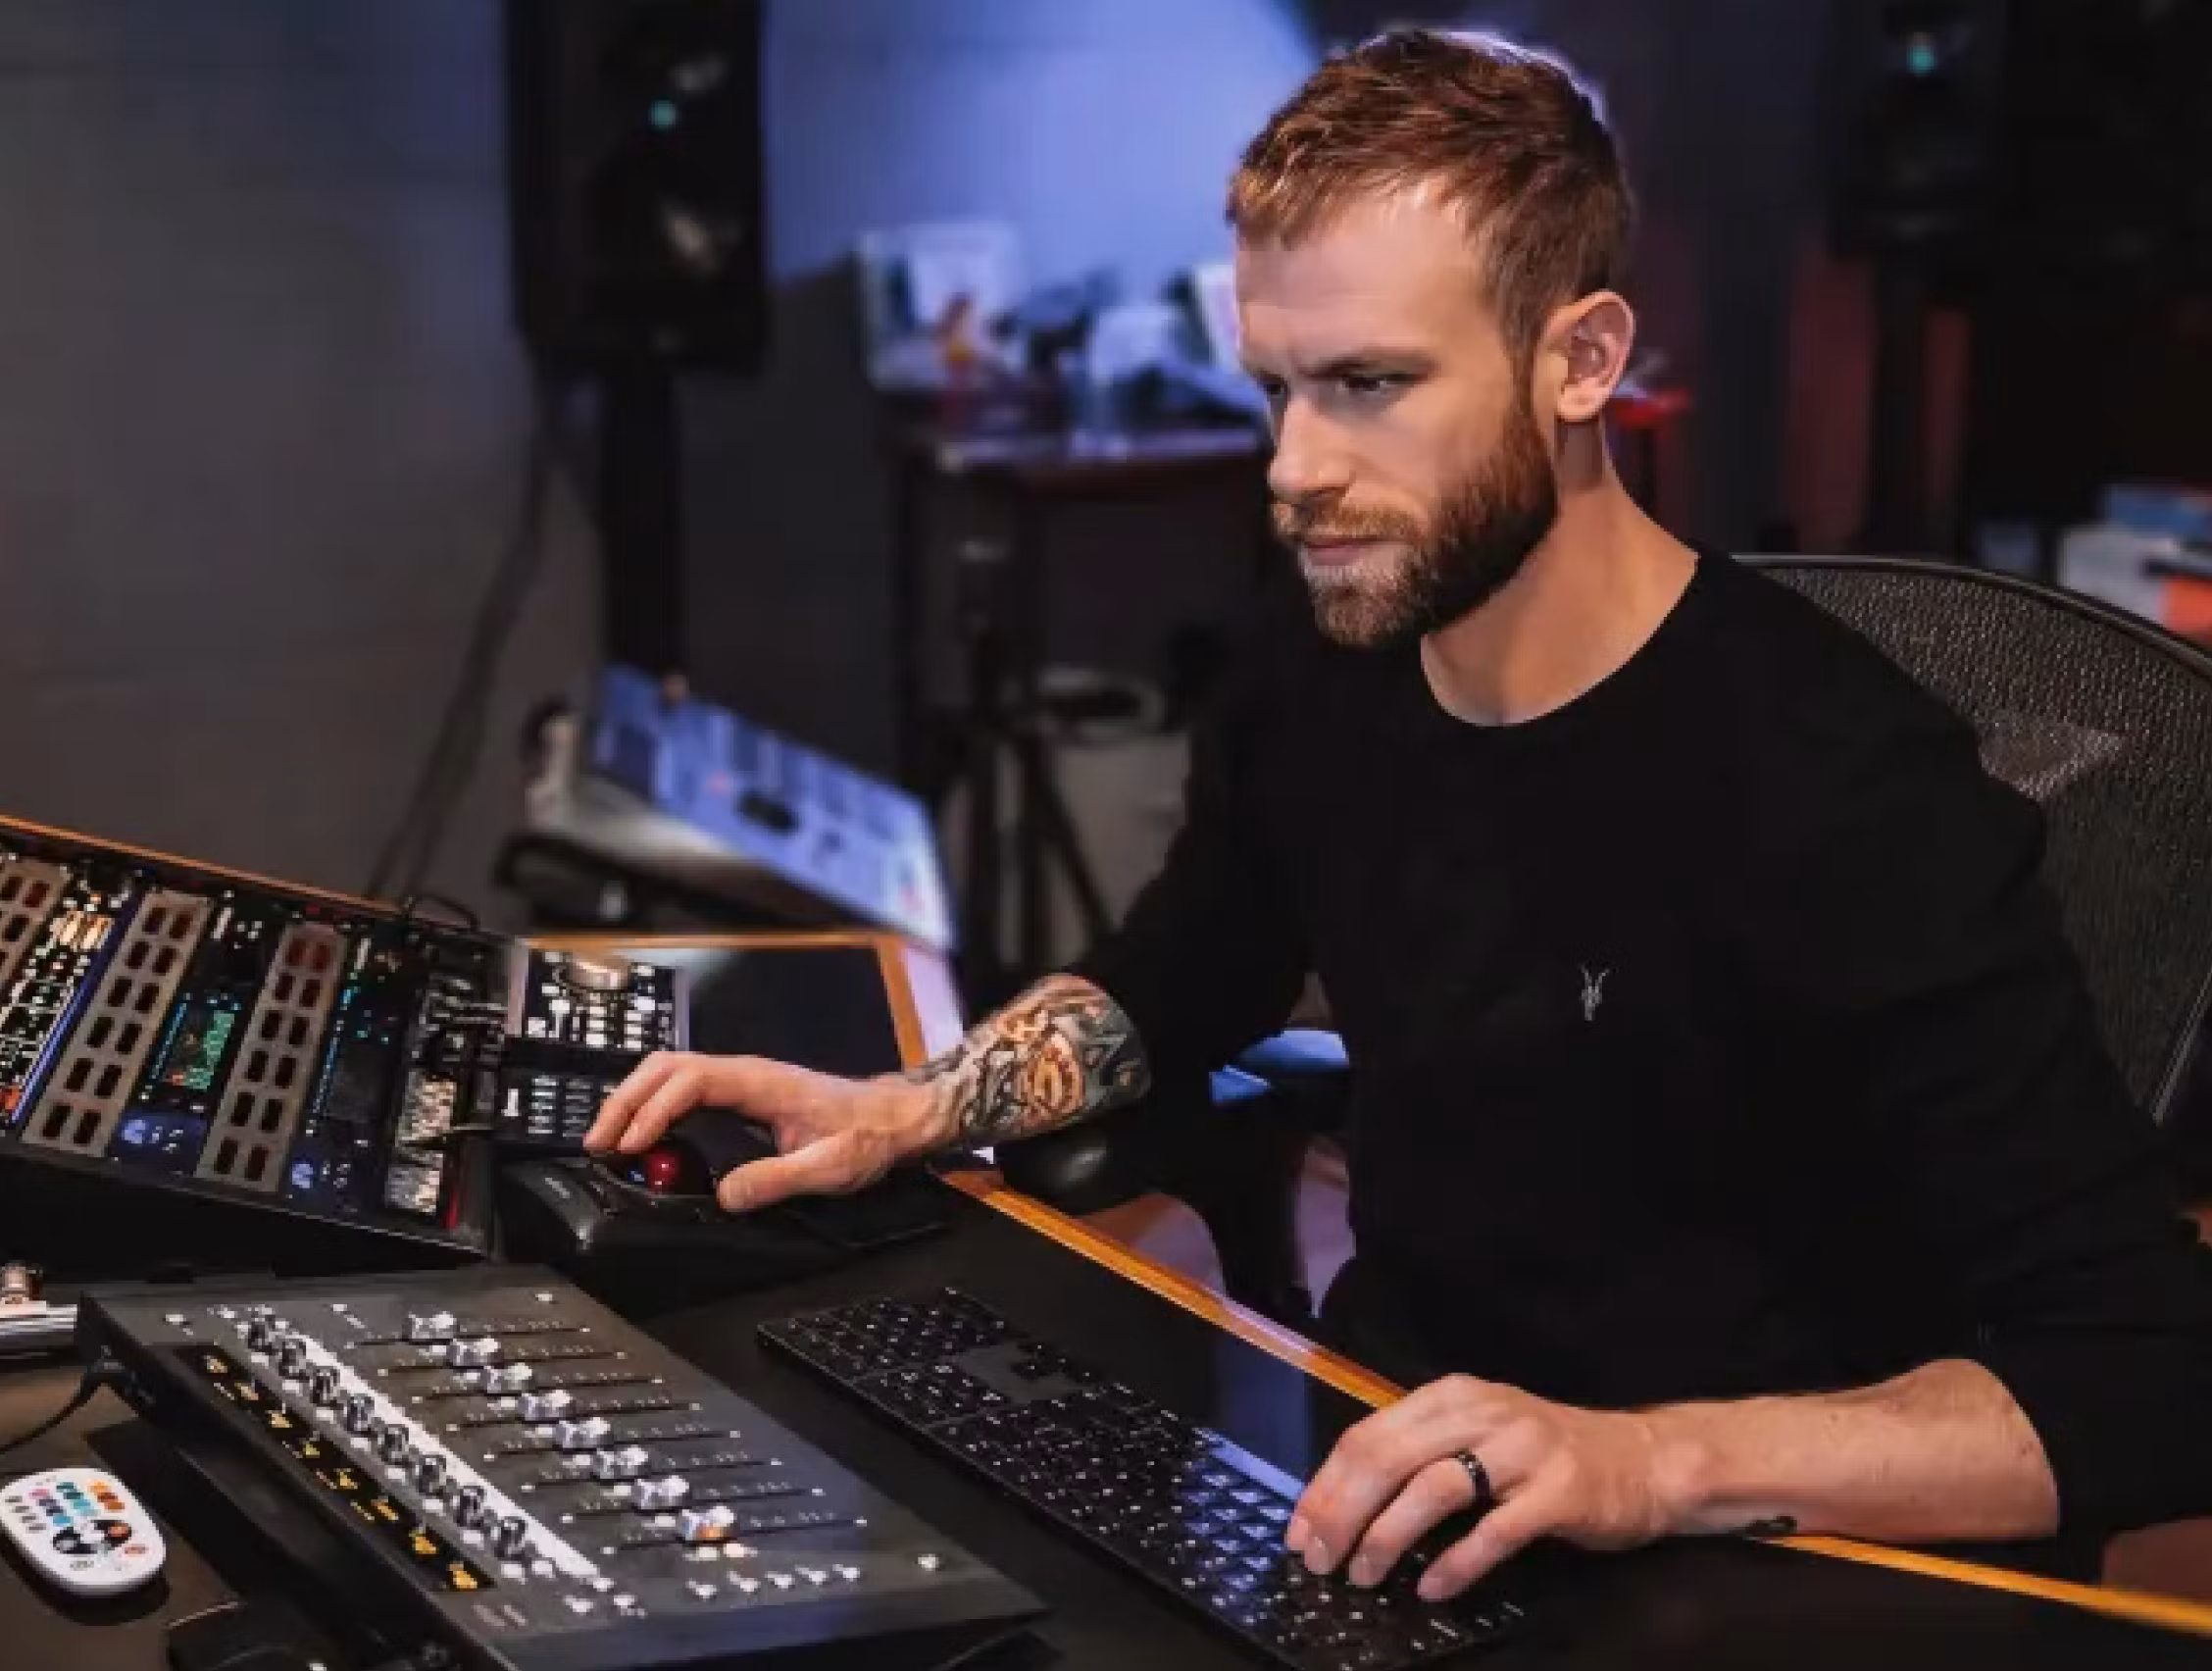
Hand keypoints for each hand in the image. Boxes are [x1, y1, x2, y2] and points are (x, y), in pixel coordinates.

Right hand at [582, 1052, 947, 1212]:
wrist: (893, 1118)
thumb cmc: (866, 1136)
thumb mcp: (828, 1166)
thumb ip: (776, 1180)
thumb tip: (725, 1196)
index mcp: (760, 1082)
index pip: (690, 1080)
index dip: (655, 1109)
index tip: (633, 1145)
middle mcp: (745, 1074)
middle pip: (667, 1067)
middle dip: (627, 1101)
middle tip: (600, 1144)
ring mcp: (741, 1081)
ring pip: (671, 1073)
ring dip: (635, 1101)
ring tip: (610, 1140)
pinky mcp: (741, 1095)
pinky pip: (685, 1089)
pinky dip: (655, 1107)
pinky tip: (644, 1135)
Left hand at [1289, 1375, 1686, 1600]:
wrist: (1644, 1460)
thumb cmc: (1546, 1454)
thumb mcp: (1476, 1434)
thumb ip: (1419, 1453)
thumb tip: (1343, 1502)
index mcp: (1451, 1397)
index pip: (1368, 1434)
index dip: (1326, 1484)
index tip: (1299, 1530)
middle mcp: (1482, 1413)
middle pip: (1390, 1458)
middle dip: (1344, 1513)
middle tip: (1320, 1560)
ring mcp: (1522, 1450)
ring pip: (1434, 1488)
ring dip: (1388, 1536)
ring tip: (1364, 1575)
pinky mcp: (1558, 1493)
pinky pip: (1494, 1530)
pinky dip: (1456, 1563)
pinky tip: (1432, 1588)